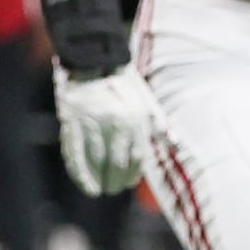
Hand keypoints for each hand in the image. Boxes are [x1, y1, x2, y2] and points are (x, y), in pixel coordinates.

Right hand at [53, 65, 161, 193]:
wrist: (93, 59)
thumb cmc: (123, 83)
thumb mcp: (147, 101)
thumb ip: (160, 125)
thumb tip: (176, 146)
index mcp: (137, 119)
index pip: (137, 158)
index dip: (132, 175)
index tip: (127, 182)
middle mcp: (117, 123)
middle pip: (117, 164)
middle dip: (115, 181)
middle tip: (112, 189)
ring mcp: (93, 124)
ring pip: (97, 162)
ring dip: (99, 180)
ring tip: (99, 190)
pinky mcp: (72, 122)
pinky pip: (76, 155)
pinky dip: (81, 174)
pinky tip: (87, 186)